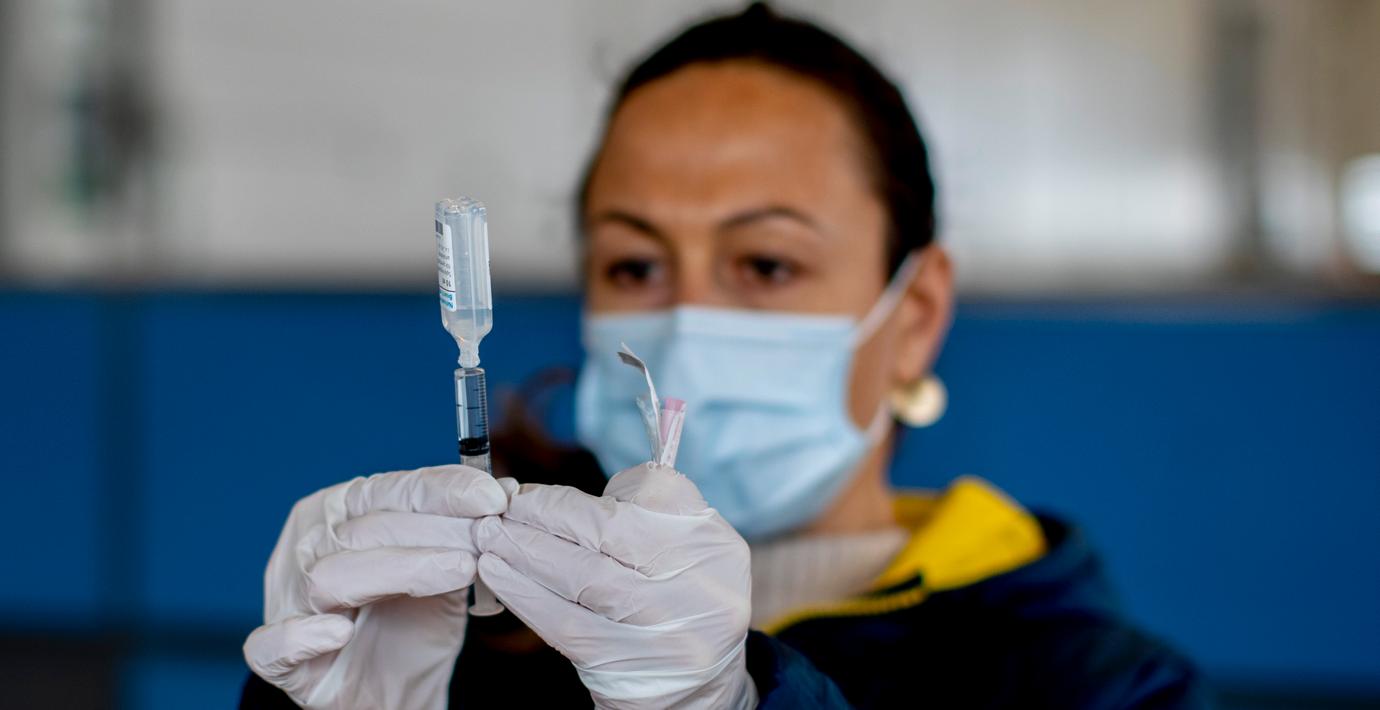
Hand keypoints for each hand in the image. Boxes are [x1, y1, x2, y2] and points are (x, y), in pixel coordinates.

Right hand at [242, 465, 511, 709]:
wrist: (395, 692)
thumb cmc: (412, 621)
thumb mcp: (444, 568)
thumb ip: (462, 531)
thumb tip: (503, 492)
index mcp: (341, 511)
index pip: (389, 488)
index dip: (442, 489)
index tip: (492, 497)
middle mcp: (308, 547)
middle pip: (363, 529)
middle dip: (433, 530)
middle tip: (486, 537)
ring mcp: (288, 601)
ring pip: (328, 576)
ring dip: (396, 570)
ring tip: (458, 571)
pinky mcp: (277, 660)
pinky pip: (272, 645)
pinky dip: (302, 636)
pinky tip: (338, 632)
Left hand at [475, 463, 755, 708]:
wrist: (696, 692)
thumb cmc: (676, 604)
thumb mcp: (686, 552)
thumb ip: (645, 508)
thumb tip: (563, 496)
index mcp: (716, 547)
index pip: (653, 494)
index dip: (584, 491)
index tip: (536, 490)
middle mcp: (701, 587)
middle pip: (611, 532)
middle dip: (546, 513)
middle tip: (502, 504)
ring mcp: (666, 630)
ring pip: (582, 575)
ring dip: (525, 549)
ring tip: (489, 534)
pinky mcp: (626, 666)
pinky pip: (564, 621)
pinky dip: (523, 593)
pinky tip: (496, 574)